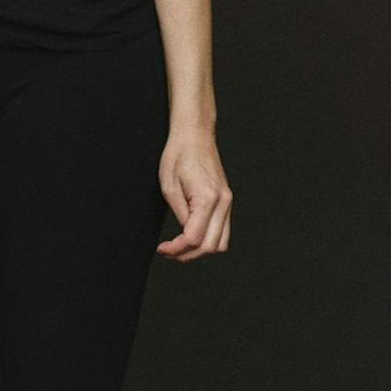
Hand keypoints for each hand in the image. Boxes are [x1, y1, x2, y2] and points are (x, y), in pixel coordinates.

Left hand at [156, 125, 231, 260]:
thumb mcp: (169, 186)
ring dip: (200, 250)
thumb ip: (179, 214)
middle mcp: (223, 203)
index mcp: (208, 199)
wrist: (194, 135)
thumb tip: (185, 236)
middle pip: (212, 246)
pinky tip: (191, 235)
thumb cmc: (178, 155)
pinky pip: (222, 230)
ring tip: (179, 247)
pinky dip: (208, 238)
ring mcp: (227, 203)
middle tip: (169, 253)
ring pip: (221, 242)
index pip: (195, 238)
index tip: (162, 249)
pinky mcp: (226, 201)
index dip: (177, 249)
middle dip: (189, 254)